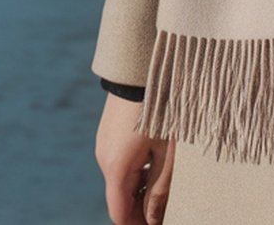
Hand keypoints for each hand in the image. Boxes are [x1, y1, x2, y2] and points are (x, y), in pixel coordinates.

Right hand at [96, 92, 174, 224]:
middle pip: (121, 198)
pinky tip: (158, 158)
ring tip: (168, 181)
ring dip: (141, 186)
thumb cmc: (162, 108)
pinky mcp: (109, 131)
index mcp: (116, 168)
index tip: (160, 222)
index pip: (120, 215)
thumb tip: (153, 220)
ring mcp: (105, 143)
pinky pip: (121, 161)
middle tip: (169, 205)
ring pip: (122, 179)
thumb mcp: (168, 151)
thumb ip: (161, 188)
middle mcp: (104, 158)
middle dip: (142, 207)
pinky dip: (137, 169)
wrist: (142, 65)